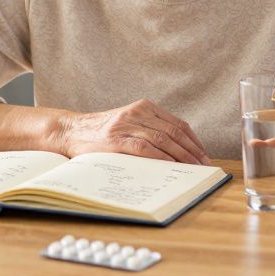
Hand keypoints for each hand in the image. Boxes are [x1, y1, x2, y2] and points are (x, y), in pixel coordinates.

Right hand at [54, 99, 209, 165]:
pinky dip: (160, 156)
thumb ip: (150, 128)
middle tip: (204, 164)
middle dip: (192, 150)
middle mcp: (137, 112)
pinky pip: (143, 147)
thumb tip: (178, 150)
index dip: (193, 140)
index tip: (203, 154)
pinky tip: (170, 165)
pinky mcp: (116, 139)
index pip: (177, 123)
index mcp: (144, 107)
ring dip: (180, 155)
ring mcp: (126, 125)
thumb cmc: (102, 131)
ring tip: (192, 168)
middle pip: (173, 131)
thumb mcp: (129, 122)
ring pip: (162, 139)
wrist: (70, 130)